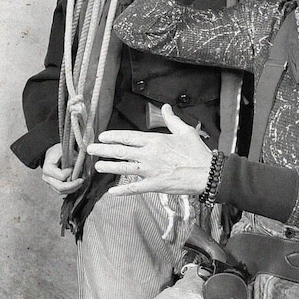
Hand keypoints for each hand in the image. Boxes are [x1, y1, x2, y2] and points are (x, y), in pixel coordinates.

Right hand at [39, 143, 83, 194]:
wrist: (52, 153)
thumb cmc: (58, 152)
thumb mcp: (66, 151)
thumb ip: (74, 160)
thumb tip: (82, 169)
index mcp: (48, 168)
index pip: (61, 176)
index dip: (70, 173)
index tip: (73, 168)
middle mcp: (47, 177)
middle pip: (60, 187)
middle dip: (73, 185)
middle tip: (81, 180)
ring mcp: (49, 182)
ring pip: (61, 191)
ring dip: (72, 189)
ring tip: (80, 182)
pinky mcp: (53, 185)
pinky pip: (62, 192)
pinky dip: (70, 190)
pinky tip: (76, 185)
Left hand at [88, 105, 213, 196]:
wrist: (207, 172)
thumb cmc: (197, 152)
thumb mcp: (185, 131)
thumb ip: (172, 119)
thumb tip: (166, 107)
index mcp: (155, 140)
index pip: (128, 137)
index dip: (113, 137)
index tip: (102, 137)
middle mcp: (148, 154)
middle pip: (120, 151)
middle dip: (103, 150)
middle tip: (90, 149)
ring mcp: (150, 171)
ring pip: (123, 168)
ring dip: (108, 167)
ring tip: (97, 166)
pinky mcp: (154, 185)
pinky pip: (134, 188)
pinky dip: (122, 190)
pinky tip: (112, 192)